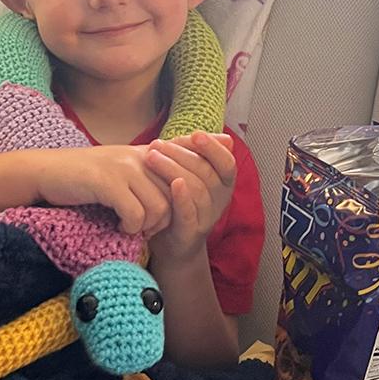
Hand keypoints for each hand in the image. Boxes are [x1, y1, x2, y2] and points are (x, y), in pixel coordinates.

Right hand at [32, 146, 172, 236]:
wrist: (45, 172)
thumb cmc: (83, 176)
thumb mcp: (119, 168)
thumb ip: (146, 174)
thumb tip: (173, 190)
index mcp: (146, 152)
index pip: (186, 165)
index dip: (192, 188)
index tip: (181, 209)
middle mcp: (140, 156)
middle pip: (177, 194)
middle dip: (166, 218)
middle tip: (148, 227)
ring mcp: (124, 168)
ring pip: (160, 207)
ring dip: (148, 226)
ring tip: (133, 227)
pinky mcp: (108, 183)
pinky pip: (136, 214)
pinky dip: (131, 227)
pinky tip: (120, 226)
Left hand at [144, 132, 236, 260]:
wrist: (171, 245)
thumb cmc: (178, 202)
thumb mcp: (191, 175)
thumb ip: (200, 156)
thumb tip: (223, 136)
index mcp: (223, 184)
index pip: (227, 163)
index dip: (213, 148)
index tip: (195, 134)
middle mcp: (219, 201)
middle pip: (206, 173)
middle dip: (181, 154)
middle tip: (157, 144)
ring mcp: (206, 218)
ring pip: (197, 190)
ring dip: (173, 170)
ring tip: (151, 157)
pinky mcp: (189, 234)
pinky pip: (189, 215)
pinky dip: (182, 198)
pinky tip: (173, 184)